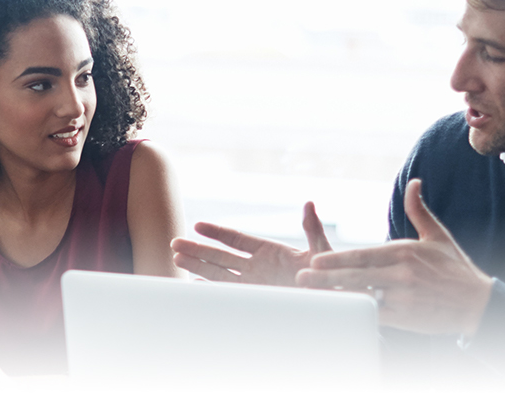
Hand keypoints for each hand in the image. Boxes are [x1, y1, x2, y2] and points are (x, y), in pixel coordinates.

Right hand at [170, 202, 331, 285]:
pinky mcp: (255, 300)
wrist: (330, 301)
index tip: (197, 226)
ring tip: (176, 260)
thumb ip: (312, 229)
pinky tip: (194, 286)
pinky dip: (211, 291)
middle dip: (198, 250)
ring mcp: (254, 284)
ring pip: (219, 274)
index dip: (217, 233)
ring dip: (198, 267)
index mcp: (269, 250)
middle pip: (220, 256)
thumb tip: (309, 204)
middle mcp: (257, 266)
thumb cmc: (329, 275)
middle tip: (174, 244)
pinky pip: (228, 294)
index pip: (236, 239)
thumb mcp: (321, 250)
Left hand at [301, 179, 493, 335]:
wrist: (478, 303)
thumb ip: (418, 210)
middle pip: (357, 276)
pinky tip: (339, 313)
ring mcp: (403, 298)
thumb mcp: (437, 236)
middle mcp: (402, 275)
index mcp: (405, 252)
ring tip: (313, 295)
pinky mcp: (405, 319)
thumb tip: (414, 183)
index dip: (337, 259)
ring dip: (336, 297)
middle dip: (327, 277)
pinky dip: (356, 315)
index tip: (315, 259)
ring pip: (362, 298)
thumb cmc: (455, 268)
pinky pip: (374, 317)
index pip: (363, 255)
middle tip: (302, 276)